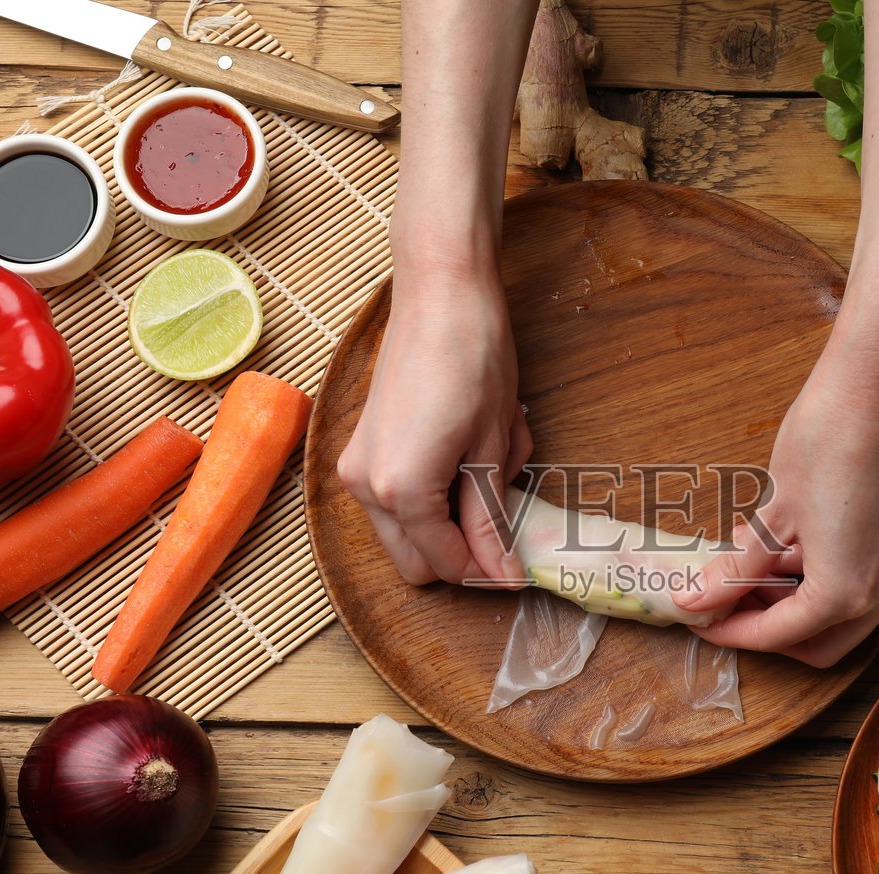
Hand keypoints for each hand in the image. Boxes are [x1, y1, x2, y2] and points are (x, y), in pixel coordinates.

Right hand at [337, 264, 530, 585]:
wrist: (441, 292)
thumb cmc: (474, 358)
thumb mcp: (493, 448)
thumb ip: (490, 520)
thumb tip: (502, 575)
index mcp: (401, 491)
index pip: (447, 563)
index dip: (488, 571)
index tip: (522, 567)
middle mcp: (365, 487)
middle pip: (416, 562)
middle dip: (464, 550)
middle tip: (508, 515)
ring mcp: (356, 466)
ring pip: (406, 532)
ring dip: (451, 517)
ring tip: (488, 464)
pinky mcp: (361, 447)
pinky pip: (398, 498)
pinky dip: (436, 491)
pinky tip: (467, 449)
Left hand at [675, 338, 878, 667]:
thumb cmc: (828, 438)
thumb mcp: (773, 512)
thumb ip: (736, 569)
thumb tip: (697, 600)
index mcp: (848, 593)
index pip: (781, 635)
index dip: (733, 631)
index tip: (700, 618)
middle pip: (820, 644)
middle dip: (769, 629)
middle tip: (724, 603)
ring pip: (842, 617)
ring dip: (793, 603)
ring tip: (745, 567)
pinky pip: (861, 584)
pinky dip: (820, 579)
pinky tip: (781, 548)